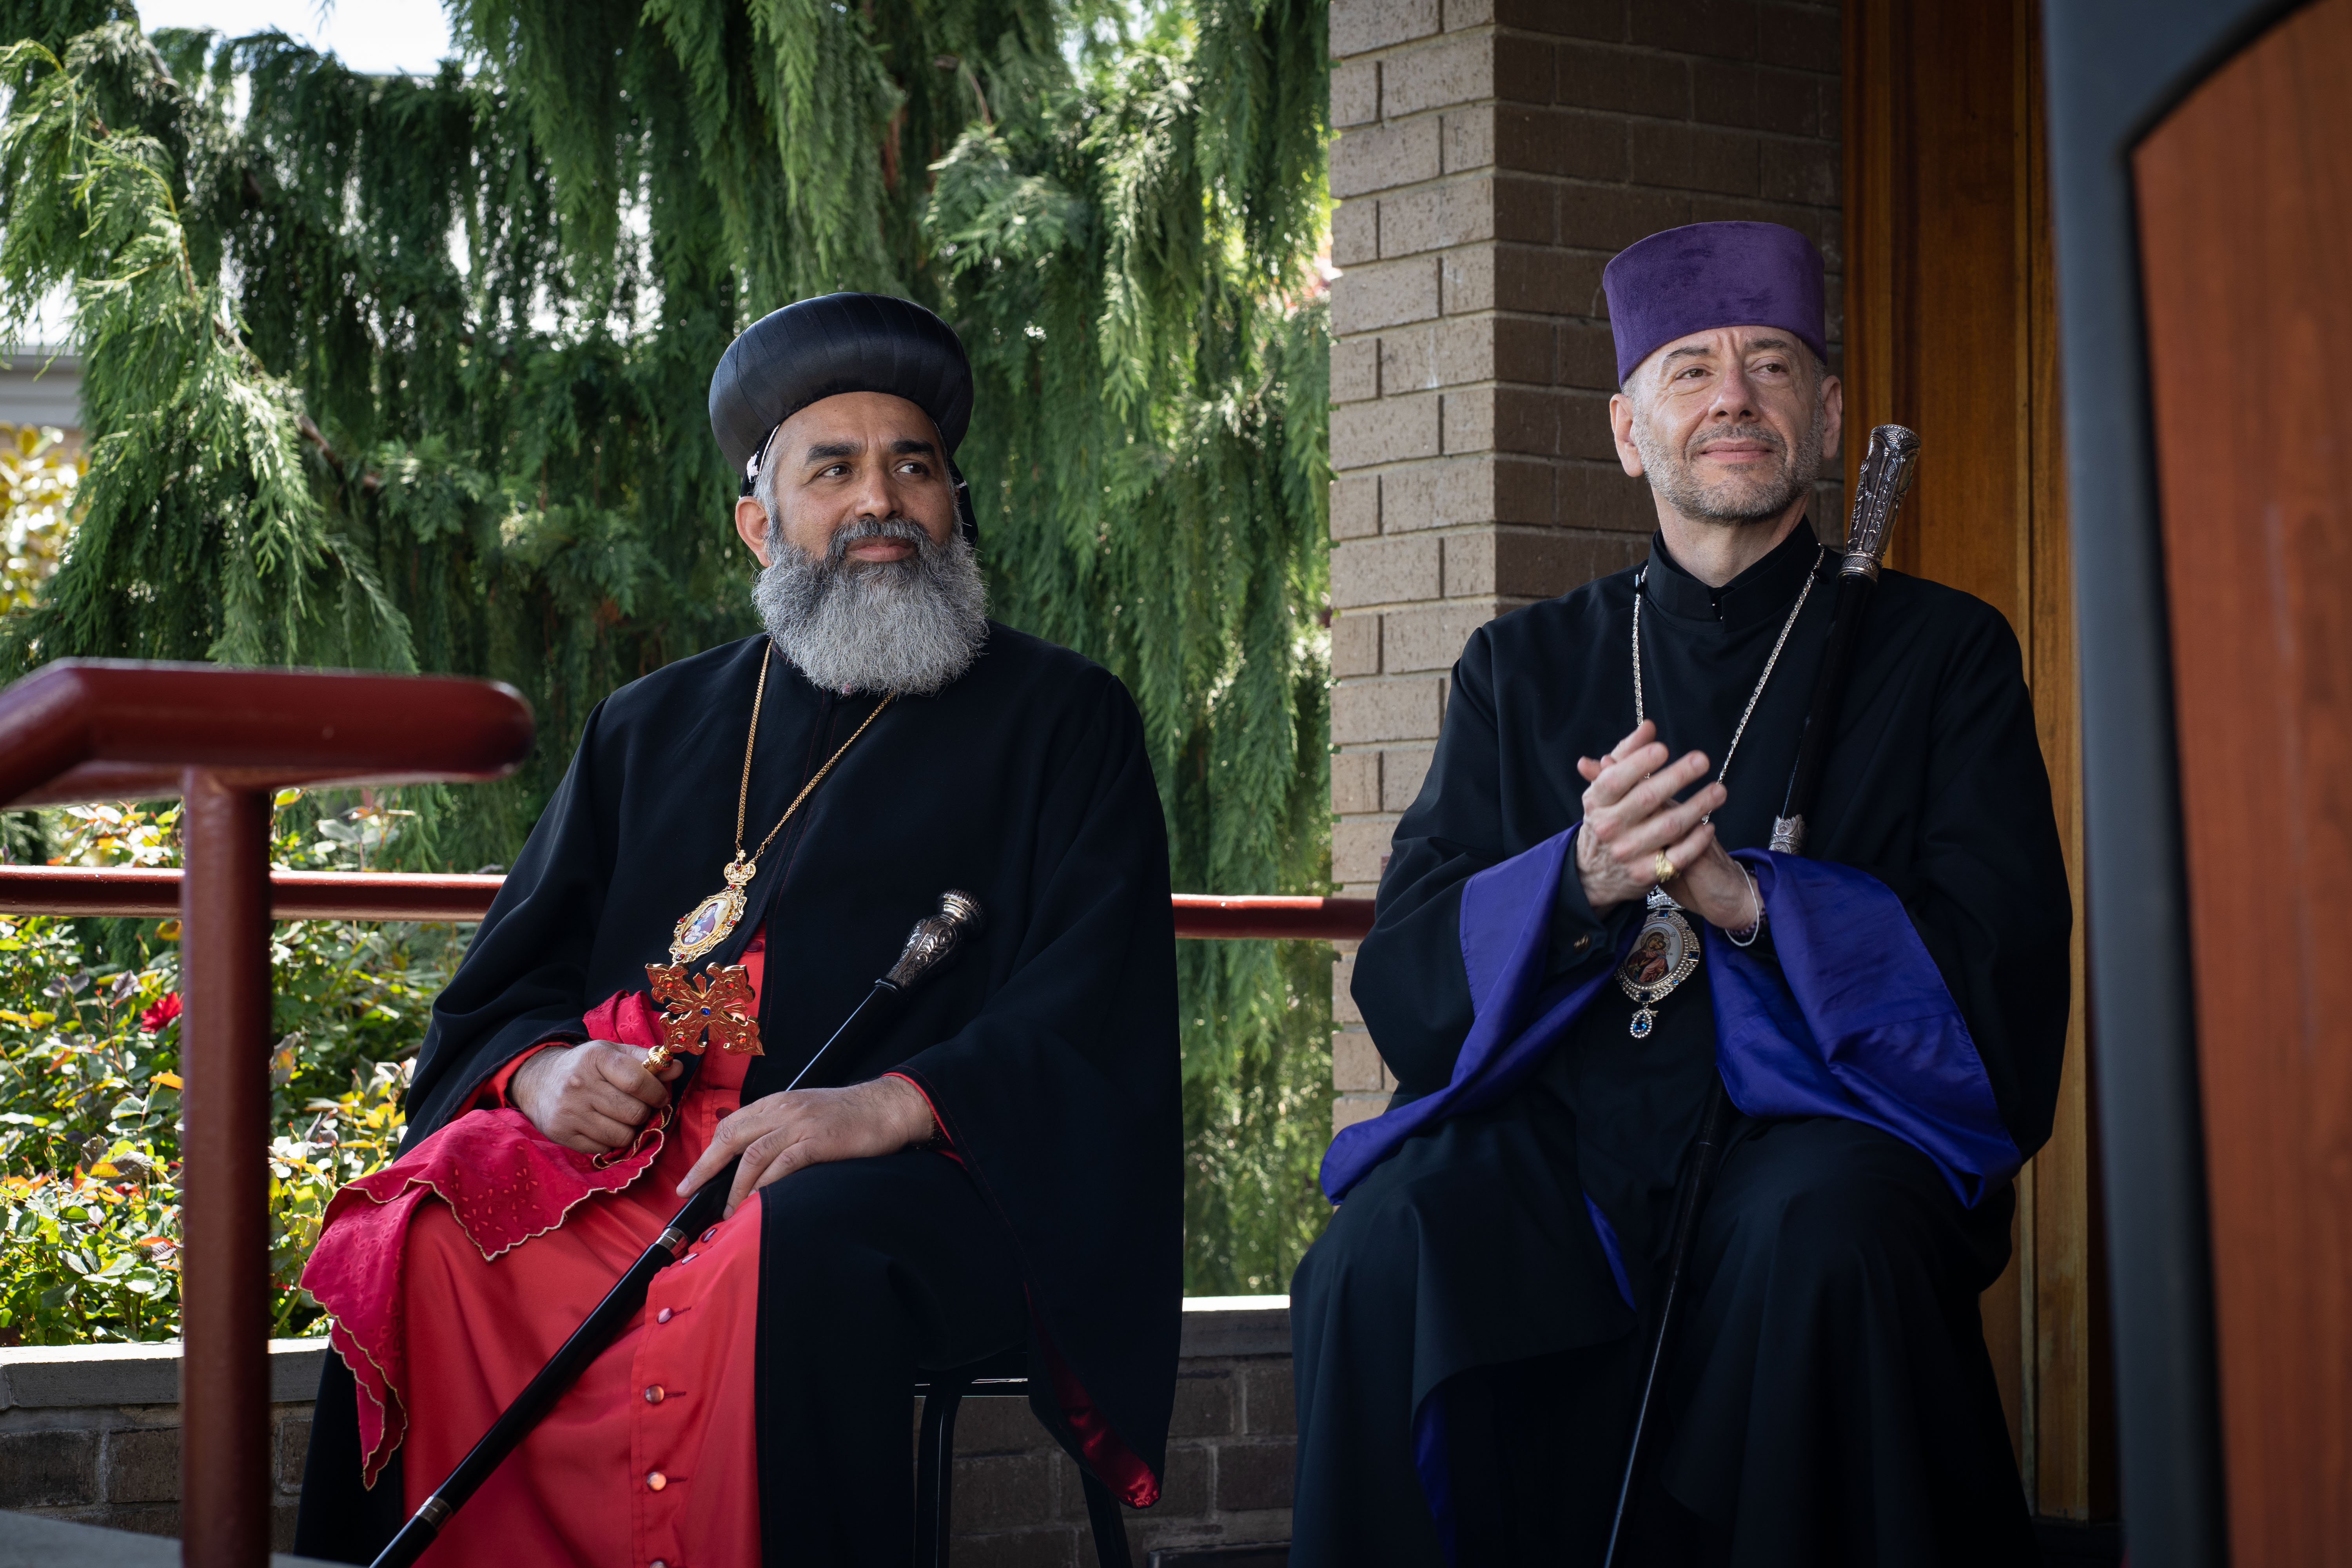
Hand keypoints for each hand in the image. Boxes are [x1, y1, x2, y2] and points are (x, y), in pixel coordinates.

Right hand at [510, 1040, 682, 1155]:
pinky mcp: (562, 1133)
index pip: (637, 1081)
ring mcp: (569, 1111)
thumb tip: (677, 1068)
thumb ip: (647, 1060)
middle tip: (639, 1108)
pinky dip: (610, 1141)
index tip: (660, 1096)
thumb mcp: (613, 1053)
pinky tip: (603, 1126)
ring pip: (622, 1135)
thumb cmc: (586, 1067)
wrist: (538, 1082)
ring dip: (630, 1130)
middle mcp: (579, 1084)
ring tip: (622, 1118)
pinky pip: (603, 1148)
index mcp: (596, 1058)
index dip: (657, 1093)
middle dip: (644, 1113)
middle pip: (633, 1112)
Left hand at [676, 1075, 936, 1218]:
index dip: (707, 1152)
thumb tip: (751, 1159)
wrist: (887, 1107)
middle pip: (732, 1136)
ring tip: (729, 1210)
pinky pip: (783, 1164)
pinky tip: (758, 1201)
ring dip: (736, 1185)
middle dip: (706, 1166)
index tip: (693, 1177)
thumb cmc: (848, 1115)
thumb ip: (779, 1129)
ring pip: (753, 1154)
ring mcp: (801, 1124)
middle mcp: (784, 1110)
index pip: (731, 1124)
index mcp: (778, 1102)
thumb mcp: (806, 1113)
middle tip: (690, 1191)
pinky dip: (766, 1184)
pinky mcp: (819, 1141)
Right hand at [1574, 720, 1757, 930]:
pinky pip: (1678, 856)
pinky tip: (1710, 825)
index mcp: (1597, 802)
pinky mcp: (1645, 874)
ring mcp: (1627, 852)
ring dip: (1698, 806)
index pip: (1616, 779)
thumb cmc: (1607, 818)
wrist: (1594, 873)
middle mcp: (1609, 827)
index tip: (1663, 748)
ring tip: (1719, 790)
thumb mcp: (1605, 788)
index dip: (1639, 763)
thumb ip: (1626, 755)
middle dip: (1677, 777)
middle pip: (1647, 798)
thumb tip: (1649, 727)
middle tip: (1702, 760)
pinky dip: (1697, 841)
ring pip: (1669, 826)